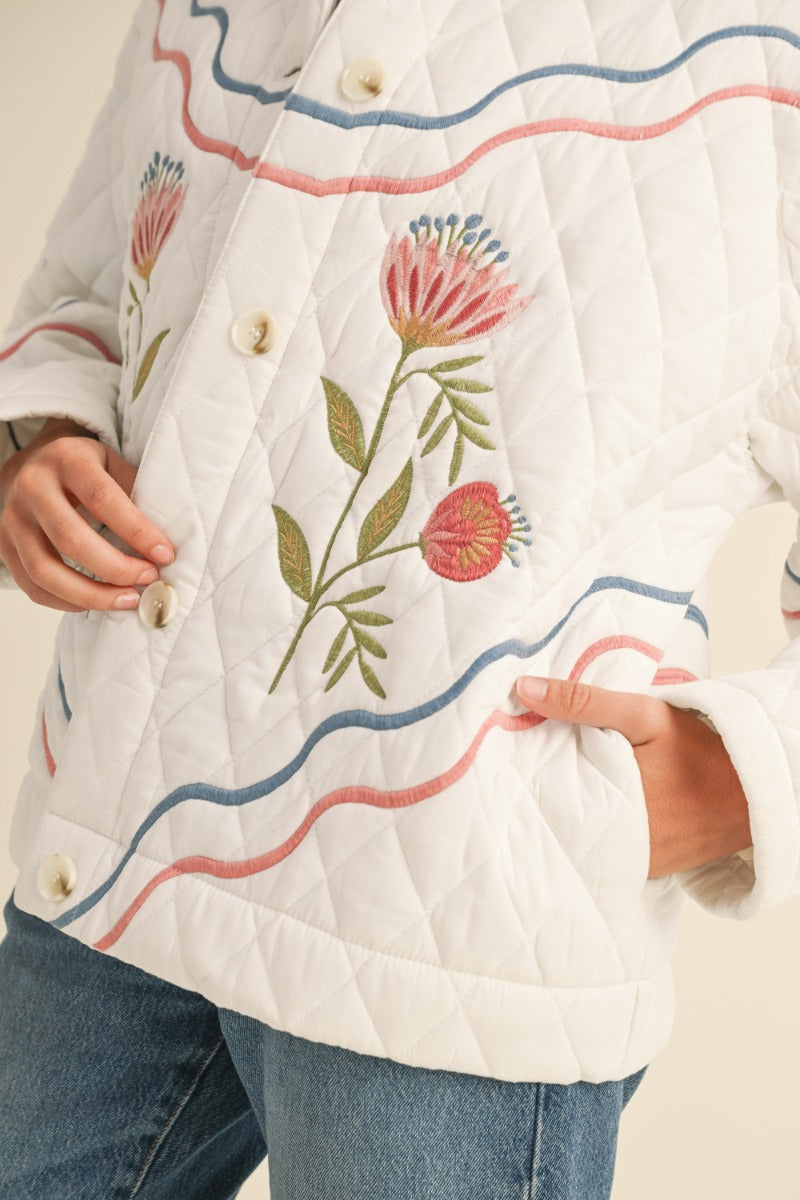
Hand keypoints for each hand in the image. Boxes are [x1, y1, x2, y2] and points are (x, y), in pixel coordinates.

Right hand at [0, 418, 175, 611]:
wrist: (31, 465)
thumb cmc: (82, 468)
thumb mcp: (112, 463)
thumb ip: (136, 494)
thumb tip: (164, 545)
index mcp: (66, 460)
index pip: (104, 500)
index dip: (137, 532)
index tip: (166, 555)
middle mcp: (32, 488)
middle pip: (71, 540)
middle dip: (116, 568)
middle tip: (148, 579)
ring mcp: (12, 519)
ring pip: (46, 571)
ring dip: (92, 595)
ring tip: (129, 599)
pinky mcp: (4, 547)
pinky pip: (34, 587)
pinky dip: (68, 602)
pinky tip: (99, 602)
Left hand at [514, 675, 752, 878]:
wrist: (752, 789)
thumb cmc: (698, 748)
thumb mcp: (643, 714)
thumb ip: (583, 702)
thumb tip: (523, 689)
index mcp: (612, 801)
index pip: (548, 794)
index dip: (526, 777)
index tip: (506, 761)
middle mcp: (620, 841)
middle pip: (561, 820)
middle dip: (542, 799)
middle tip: (521, 777)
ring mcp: (633, 861)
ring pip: (582, 841)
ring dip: (567, 820)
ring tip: (546, 795)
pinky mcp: (647, 870)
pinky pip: (607, 856)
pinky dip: (594, 836)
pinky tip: (585, 815)